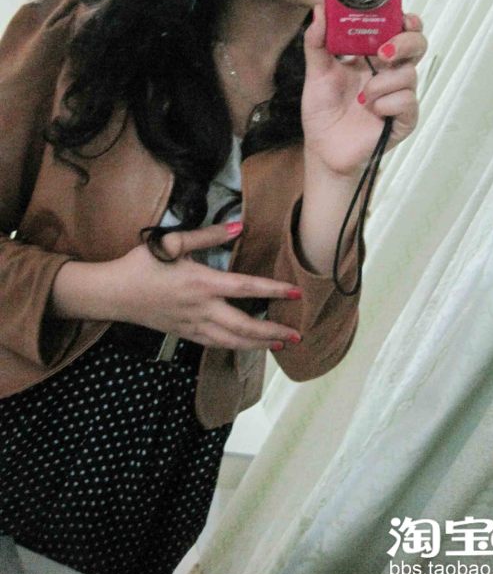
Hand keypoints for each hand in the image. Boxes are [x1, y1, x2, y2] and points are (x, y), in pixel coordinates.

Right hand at [51, 222, 301, 350]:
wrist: (113, 294)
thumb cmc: (141, 265)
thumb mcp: (172, 243)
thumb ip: (208, 235)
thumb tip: (238, 227)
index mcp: (202, 283)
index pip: (246, 287)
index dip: (273, 290)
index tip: (296, 292)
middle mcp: (202, 308)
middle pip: (245, 325)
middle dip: (274, 331)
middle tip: (298, 335)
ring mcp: (193, 325)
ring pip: (233, 341)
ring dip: (259, 344)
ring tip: (281, 344)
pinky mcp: (185, 334)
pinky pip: (215, 344)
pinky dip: (235, 347)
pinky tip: (247, 347)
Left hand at [301, 6, 426, 176]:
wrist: (324, 149)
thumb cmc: (323, 112)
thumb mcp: (316, 74)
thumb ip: (317, 42)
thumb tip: (320, 10)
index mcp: (372, 57)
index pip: (399, 29)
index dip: (405, 19)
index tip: (399, 15)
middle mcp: (389, 72)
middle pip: (417, 44)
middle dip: (405, 42)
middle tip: (383, 53)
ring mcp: (399, 95)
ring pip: (409, 74)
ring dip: (382, 84)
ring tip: (362, 99)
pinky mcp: (404, 118)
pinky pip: (407, 100)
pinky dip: (387, 103)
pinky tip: (372, 111)